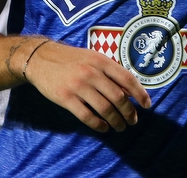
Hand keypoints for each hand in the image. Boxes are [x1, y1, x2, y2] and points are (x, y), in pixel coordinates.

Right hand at [22, 40, 150, 132]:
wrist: (40, 58)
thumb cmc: (70, 59)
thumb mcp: (91, 57)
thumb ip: (108, 71)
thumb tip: (128, 91)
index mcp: (100, 60)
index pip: (127, 78)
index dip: (140, 94)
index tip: (147, 105)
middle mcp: (91, 72)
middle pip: (118, 98)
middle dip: (129, 113)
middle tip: (133, 121)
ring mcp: (78, 86)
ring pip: (105, 109)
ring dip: (116, 122)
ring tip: (120, 127)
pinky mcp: (66, 98)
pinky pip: (87, 116)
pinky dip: (99, 125)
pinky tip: (103, 128)